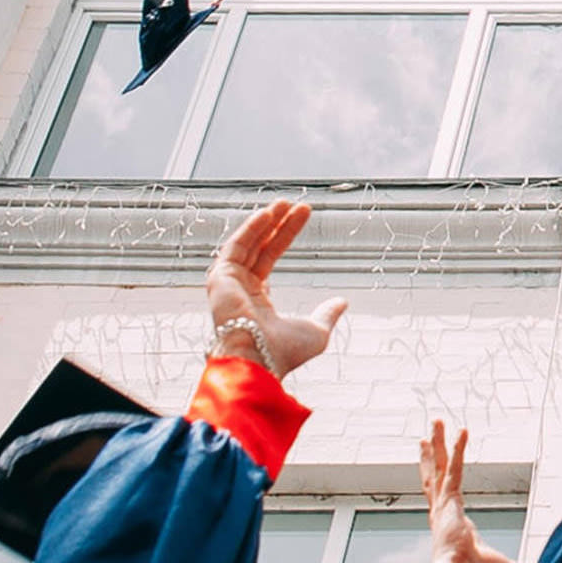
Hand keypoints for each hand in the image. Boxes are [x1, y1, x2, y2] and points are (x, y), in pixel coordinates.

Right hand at [207, 201, 347, 378]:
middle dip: (277, 225)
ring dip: (264, 222)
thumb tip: (342, 302)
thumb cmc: (283, 352)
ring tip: (285, 202)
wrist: (260, 359)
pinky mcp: (219, 279)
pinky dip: (249, 230)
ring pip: (247, 244)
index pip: (268, 258)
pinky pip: (235, 248)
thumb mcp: (315, 330)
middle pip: (259, 247)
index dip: (284, 236)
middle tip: (294, 204)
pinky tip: (267, 215)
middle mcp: (239, 289)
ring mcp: (227, 284)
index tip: (301, 216)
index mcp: (256, 300)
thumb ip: (326, 314)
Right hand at [419, 421, 528, 562]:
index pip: (445, 498)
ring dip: (440, 443)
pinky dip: (459, 449)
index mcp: (452, 527)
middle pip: (435, 477)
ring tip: (436, 422)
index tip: (442, 473)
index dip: (443, 483)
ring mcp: (443, 505)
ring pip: (440, 467)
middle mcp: (442, 513)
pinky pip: (455, 469)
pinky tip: (463, 431)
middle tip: (427, 438)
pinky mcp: (449, 501)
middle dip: (434, 456)